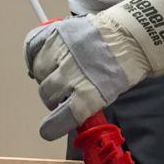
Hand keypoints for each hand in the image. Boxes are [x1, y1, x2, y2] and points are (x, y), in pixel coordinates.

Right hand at [24, 0, 163, 140]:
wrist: (131, 34)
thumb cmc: (124, 66)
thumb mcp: (109, 92)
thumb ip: (86, 104)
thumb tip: (65, 112)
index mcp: (89, 93)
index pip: (61, 118)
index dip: (52, 128)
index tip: (48, 131)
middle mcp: (71, 73)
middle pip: (47, 95)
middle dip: (53, 97)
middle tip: (63, 92)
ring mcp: (62, 51)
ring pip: (39, 72)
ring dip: (45, 76)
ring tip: (58, 72)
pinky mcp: (57, 32)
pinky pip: (32, 46)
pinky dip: (32, 55)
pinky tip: (40, 59)